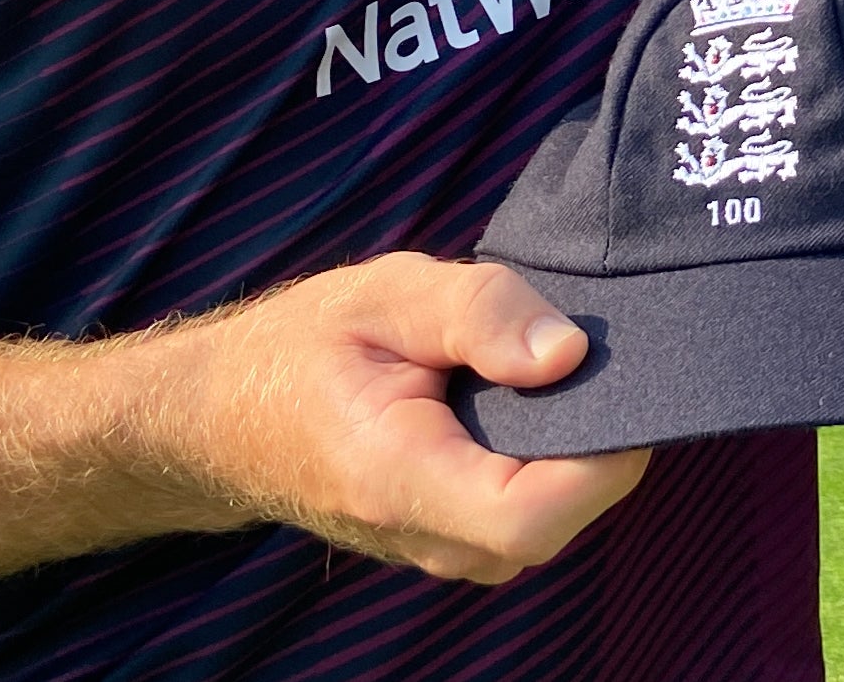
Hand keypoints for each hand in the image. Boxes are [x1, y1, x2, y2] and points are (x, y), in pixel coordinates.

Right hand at [167, 252, 646, 583]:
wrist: (228, 416)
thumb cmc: (304, 348)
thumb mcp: (386, 294)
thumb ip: (480, 314)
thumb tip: (570, 353)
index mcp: (400, 481)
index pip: (532, 516)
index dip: (599, 457)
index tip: (614, 376)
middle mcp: (430, 538)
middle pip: (564, 514)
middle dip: (597, 431)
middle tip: (579, 343)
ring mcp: (446, 548)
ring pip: (558, 512)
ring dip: (573, 439)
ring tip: (536, 360)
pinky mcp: (458, 537)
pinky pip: (534, 505)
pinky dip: (549, 451)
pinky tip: (522, 394)